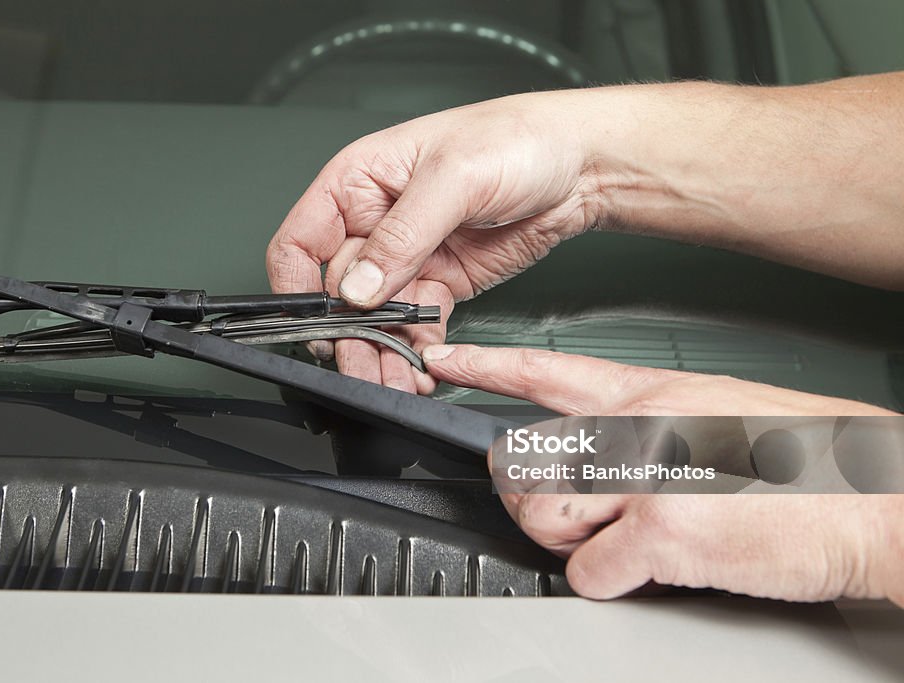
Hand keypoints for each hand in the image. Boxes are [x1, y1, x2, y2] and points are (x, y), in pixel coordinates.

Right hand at [266, 93, 597, 393]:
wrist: (581, 165)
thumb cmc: (516, 139)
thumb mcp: (453, 177)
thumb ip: (402, 235)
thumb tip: (358, 287)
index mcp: (357, 183)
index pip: (301, 241)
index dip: (296, 286)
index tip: (313, 324)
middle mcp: (375, 223)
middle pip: (337, 292)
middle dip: (348, 334)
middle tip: (361, 366)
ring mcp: (407, 257)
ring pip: (375, 318)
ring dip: (380, 352)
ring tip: (392, 380)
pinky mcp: (440, 282)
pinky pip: (415, 325)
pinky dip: (416, 350)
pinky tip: (421, 368)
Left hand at [421, 344, 903, 604]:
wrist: (882, 501)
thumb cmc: (813, 461)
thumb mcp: (719, 414)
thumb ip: (651, 427)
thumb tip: (605, 455)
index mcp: (653, 392)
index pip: (546, 370)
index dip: (485, 366)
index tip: (444, 362)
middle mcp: (639, 427)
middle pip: (523, 459)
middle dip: (531, 496)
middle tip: (568, 511)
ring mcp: (647, 476)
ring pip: (540, 512)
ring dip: (565, 539)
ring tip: (613, 538)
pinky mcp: (663, 533)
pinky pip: (587, 571)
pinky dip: (607, 581)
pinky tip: (643, 568)